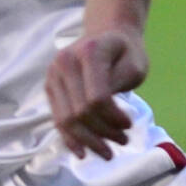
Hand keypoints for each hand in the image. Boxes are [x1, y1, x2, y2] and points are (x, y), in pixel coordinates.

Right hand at [46, 26, 147, 157]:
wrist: (107, 33)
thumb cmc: (126, 51)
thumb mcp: (135, 65)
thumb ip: (120, 86)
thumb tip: (105, 116)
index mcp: (89, 52)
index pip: (97, 98)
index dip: (113, 118)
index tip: (129, 125)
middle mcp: (65, 62)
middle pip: (79, 112)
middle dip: (101, 134)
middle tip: (122, 142)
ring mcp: (53, 74)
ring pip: (65, 119)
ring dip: (87, 141)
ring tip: (107, 152)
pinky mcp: (50, 86)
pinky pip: (58, 118)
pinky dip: (70, 138)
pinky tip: (83, 152)